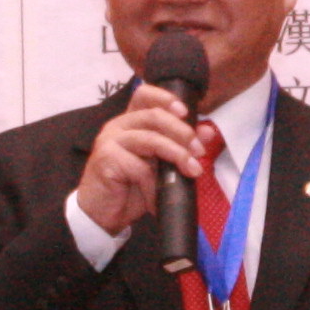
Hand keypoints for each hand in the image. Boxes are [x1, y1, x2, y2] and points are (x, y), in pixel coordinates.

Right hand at [73, 83, 216, 236]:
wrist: (102, 214)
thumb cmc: (130, 188)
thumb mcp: (161, 165)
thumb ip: (181, 146)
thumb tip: (207, 131)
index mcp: (130, 122)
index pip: (144, 95)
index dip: (166, 98)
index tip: (186, 113)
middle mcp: (118, 125)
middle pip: (154, 115)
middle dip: (182, 132)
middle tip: (198, 152)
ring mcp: (109, 140)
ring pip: (151, 139)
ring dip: (176, 155)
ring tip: (191, 171)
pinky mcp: (105, 159)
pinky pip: (139, 167)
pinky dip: (154, 184)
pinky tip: (157, 197)